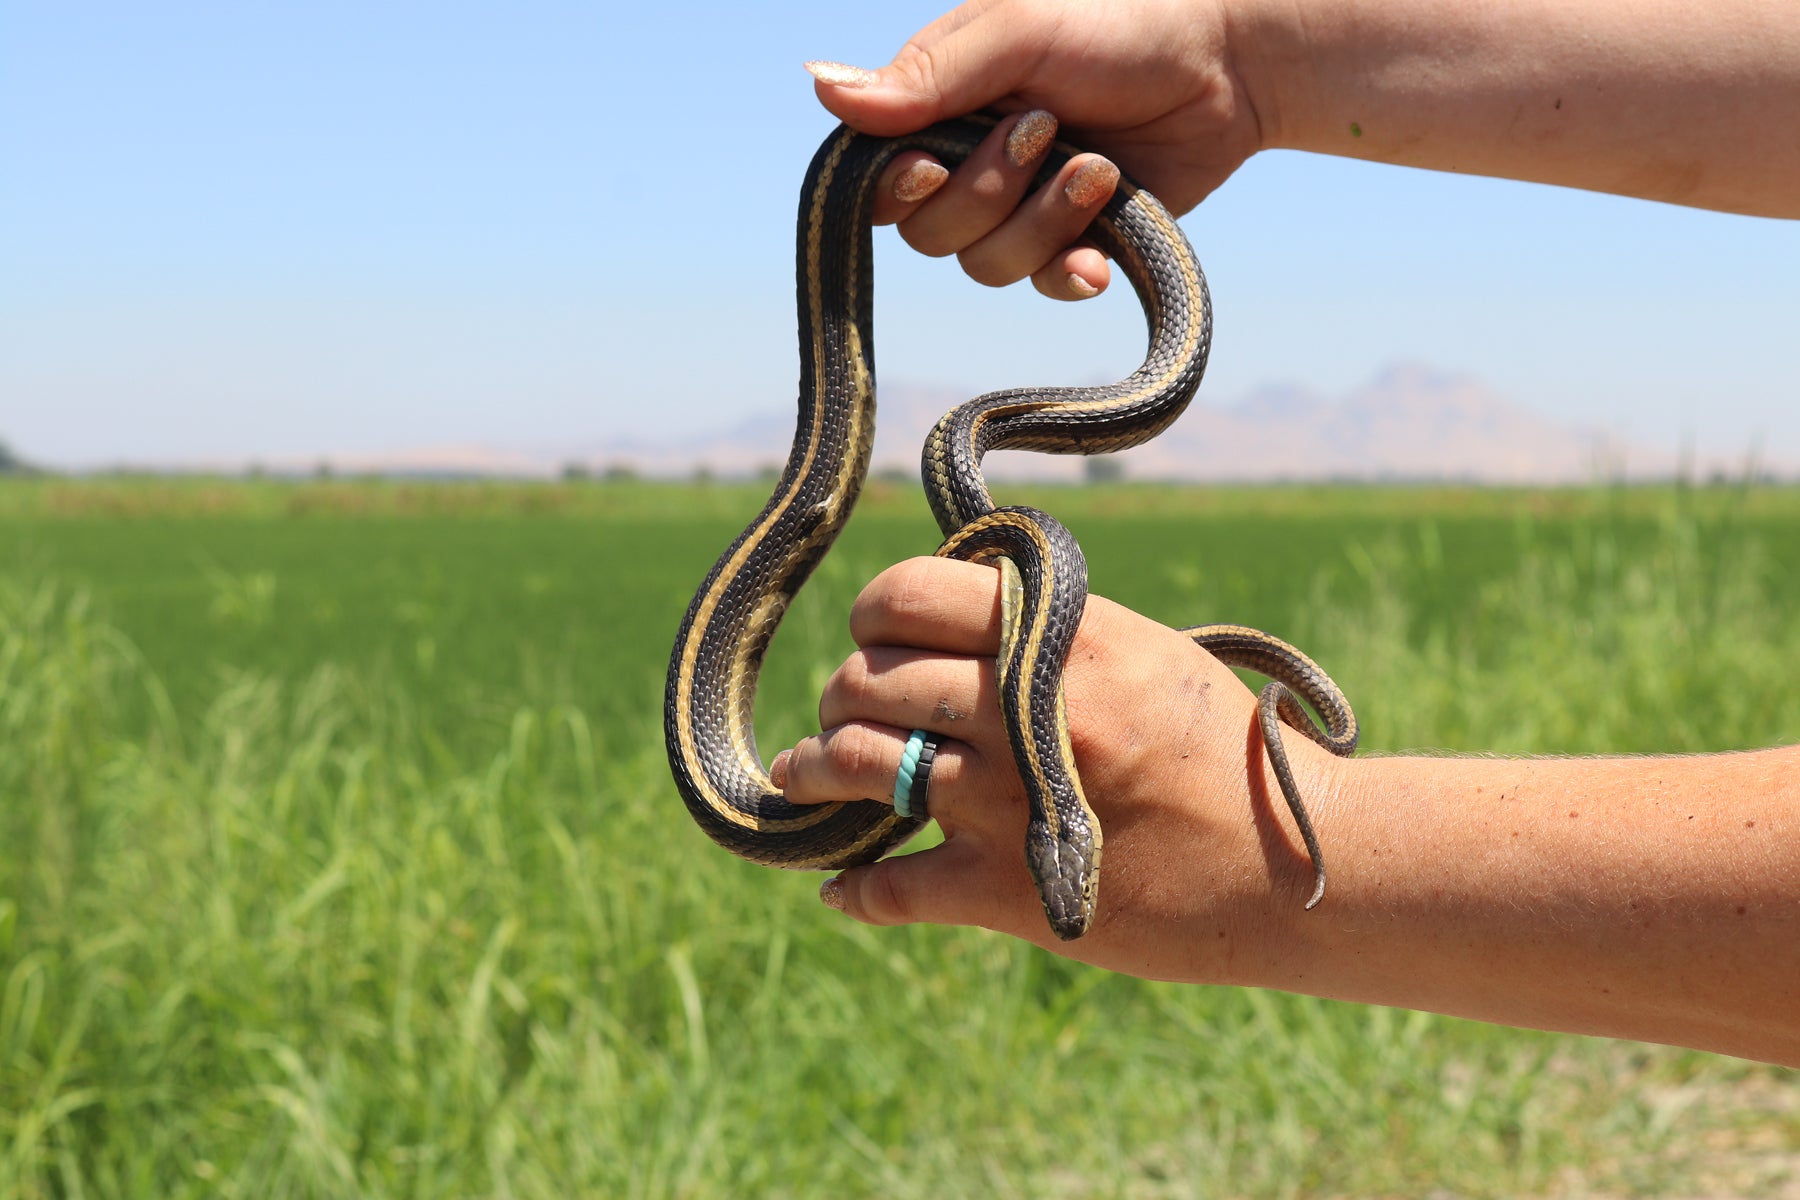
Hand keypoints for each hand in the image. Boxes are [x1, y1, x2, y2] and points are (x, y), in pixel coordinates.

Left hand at [773, 555, 1340, 983]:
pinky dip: (853, 890)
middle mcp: (1023, 709)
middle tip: (850, 712)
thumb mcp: (1141, 654)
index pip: (911, 594)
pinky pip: (889, 888)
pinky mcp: (1007, 892)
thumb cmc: (1221, 751)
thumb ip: (1046, 631)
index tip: (876, 634)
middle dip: (844, 695)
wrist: (1292, 864)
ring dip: (813, 772)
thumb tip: (946, 609)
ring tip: (807, 778)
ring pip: (852, 765)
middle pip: (867, 680)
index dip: (875, 613)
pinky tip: (842, 887)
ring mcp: (1008, 801)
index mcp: (1061, 637)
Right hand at [807, 0, 1259, 299]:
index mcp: (940, 106)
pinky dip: (1071, 268)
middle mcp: (971, 161)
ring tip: (1100, 166)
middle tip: (1048, 129)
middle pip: (929, 234)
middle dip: (989, 193)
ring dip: (1044, 221)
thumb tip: (818, 87)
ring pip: (986, 265)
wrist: (1231, 59)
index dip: (899, 189)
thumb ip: (926, 74)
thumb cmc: (1122, 21)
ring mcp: (1023, 205)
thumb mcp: (1018, 33)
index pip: (878, 178)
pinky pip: (1045, 283)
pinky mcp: (1076, 239)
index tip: (935, 164)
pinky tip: (1101, 248)